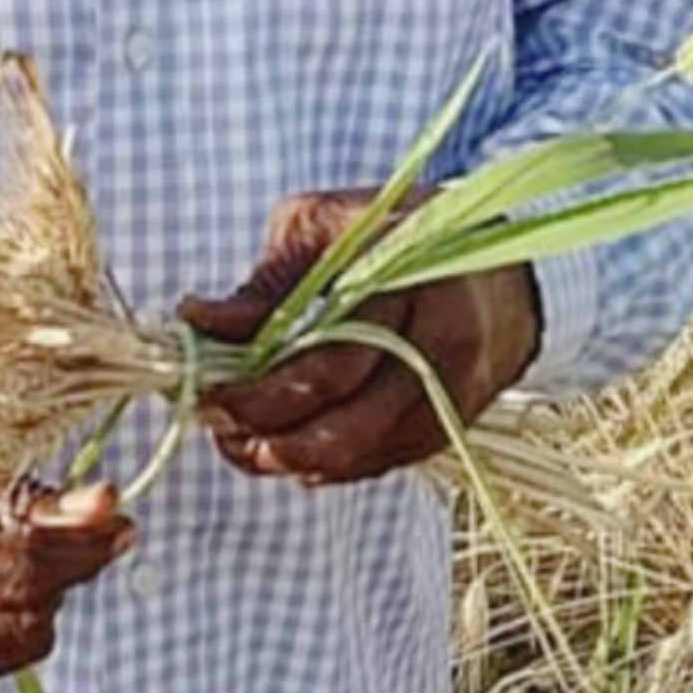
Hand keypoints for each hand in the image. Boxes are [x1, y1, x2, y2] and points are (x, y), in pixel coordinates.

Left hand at [179, 188, 540, 486]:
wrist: (496, 261)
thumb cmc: (394, 230)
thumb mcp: (325, 226)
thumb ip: (267, 282)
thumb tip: (196, 320)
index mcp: (410, 279)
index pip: (330, 360)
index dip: (262, 388)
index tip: (206, 387)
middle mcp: (442, 343)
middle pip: (349, 420)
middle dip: (270, 433)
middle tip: (215, 424)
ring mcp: (455, 390)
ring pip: (366, 452)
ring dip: (293, 459)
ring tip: (239, 444)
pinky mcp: (454, 422)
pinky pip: (385, 461)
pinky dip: (331, 466)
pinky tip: (287, 451)